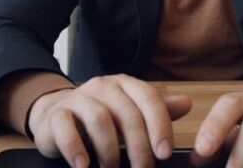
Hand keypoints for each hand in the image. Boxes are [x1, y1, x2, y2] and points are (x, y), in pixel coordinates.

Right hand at [27, 74, 192, 167]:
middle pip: (126, 114)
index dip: (160, 126)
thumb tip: (187, 103)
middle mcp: (102, 86)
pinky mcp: (56, 114)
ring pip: (99, 120)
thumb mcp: (130, 111)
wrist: (55, 114)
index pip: (149, 99)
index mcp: (125, 84)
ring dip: (109, 151)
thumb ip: (157, 109)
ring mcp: (77, 98)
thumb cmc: (100, 116)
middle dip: (138, 147)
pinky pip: (66, 129)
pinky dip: (76, 150)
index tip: (164, 153)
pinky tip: (84, 166)